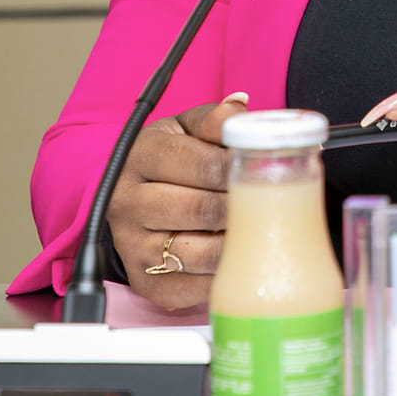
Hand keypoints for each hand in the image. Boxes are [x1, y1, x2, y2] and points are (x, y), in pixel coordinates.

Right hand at [105, 94, 246, 310]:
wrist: (133, 196)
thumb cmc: (171, 159)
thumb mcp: (187, 128)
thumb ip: (215, 119)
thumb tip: (240, 108)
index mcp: (142, 156)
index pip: (204, 166)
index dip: (241, 171)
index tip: (264, 171)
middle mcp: (127, 202)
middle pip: (202, 211)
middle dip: (243, 208)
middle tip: (268, 203)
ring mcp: (132, 246)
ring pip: (200, 254)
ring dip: (236, 244)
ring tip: (258, 230)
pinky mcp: (145, 283)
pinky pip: (195, 288)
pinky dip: (225, 274)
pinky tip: (240, 257)